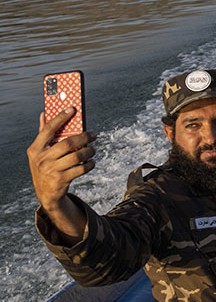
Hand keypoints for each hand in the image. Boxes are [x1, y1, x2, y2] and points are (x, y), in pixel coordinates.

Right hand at [26, 109, 94, 240]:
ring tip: (93, 149)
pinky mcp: (61, 180)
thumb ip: (43, 134)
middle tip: (93, 134)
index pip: (48, 129)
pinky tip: (92, 161)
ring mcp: (51, 170)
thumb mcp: (39, 152)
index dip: (60, 118)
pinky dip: (90, 164)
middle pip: (67, 143)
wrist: (46, 193)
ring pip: (77, 156)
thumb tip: (44, 113)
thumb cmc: (45, 166)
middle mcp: (42, 159)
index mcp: (35, 149)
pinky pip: (81, 169)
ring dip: (89, 151)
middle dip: (84, 137)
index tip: (72, 109)